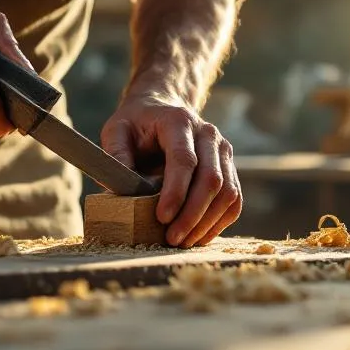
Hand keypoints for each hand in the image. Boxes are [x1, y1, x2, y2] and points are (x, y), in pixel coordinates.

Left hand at [101, 94, 241, 246]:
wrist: (162, 107)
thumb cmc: (136, 124)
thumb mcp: (116, 131)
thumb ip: (115, 156)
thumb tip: (118, 192)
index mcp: (178, 121)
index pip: (184, 160)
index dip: (176, 192)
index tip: (161, 218)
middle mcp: (208, 134)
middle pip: (211, 179)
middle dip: (192, 214)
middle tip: (171, 238)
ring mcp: (223, 150)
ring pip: (228, 192)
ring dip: (207, 222)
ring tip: (183, 241)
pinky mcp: (229, 167)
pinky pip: (234, 199)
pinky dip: (219, 222)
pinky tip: (198, 236)